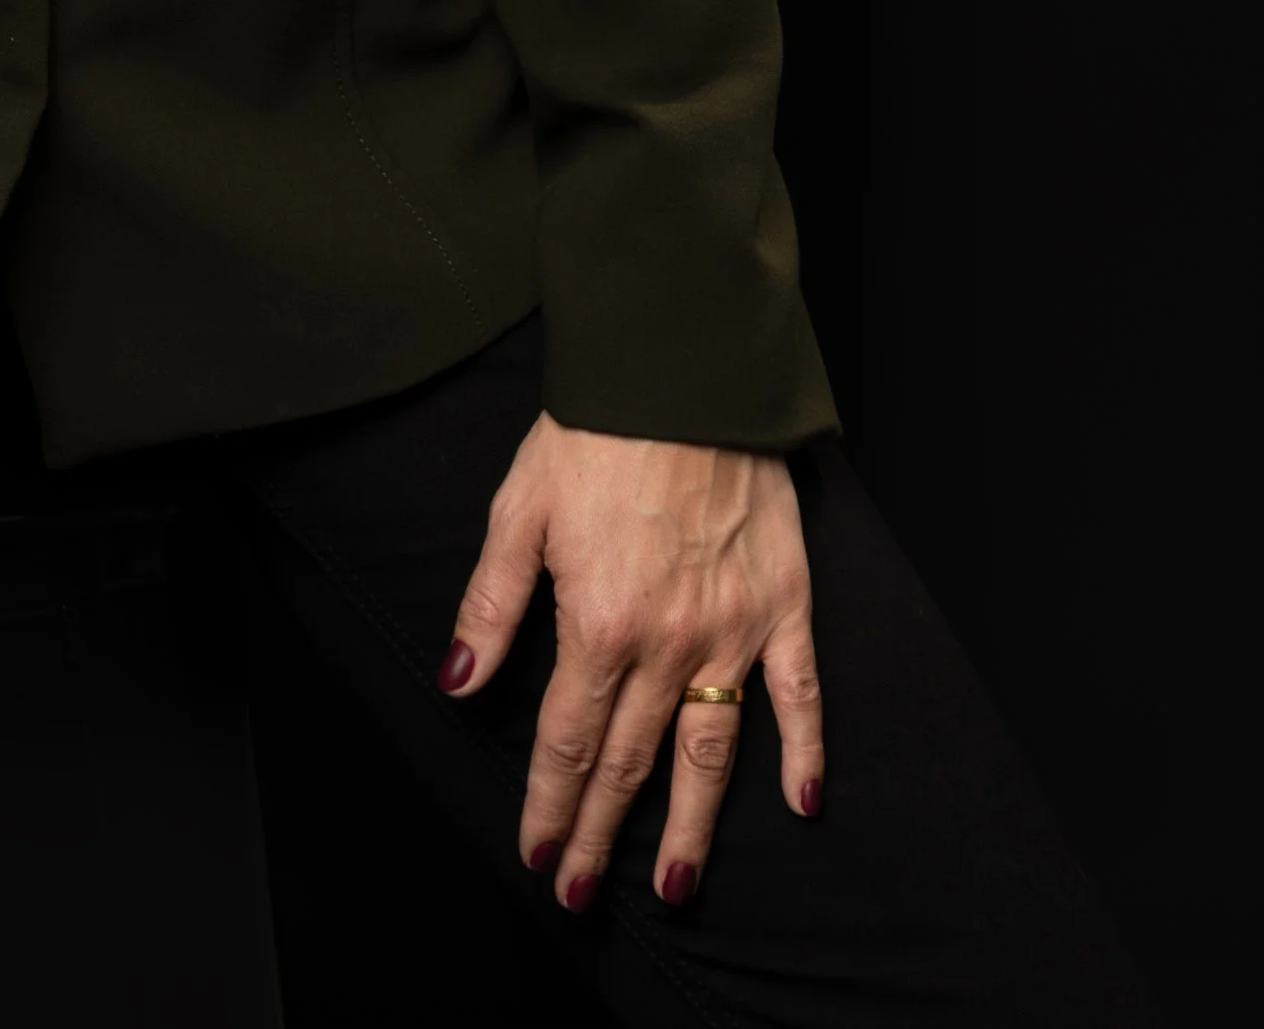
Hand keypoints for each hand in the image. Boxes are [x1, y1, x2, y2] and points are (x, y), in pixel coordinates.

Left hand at [441, 412, 823, 911]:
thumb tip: (460, 683)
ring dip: (692, 826)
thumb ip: (492, 605)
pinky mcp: (784, 606)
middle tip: (581, 891)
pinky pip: (799, 696)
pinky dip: (803, 752)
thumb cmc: (594, 434)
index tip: (538, 856)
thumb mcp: (519, 510)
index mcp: (598, 624)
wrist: (682, 372)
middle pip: (629, 762)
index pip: (568, 741)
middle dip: (600, 832)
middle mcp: (668, 645)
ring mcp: (733, 632)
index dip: (551, 804)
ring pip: (710, 753)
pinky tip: (800, 804)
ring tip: (676, 886)